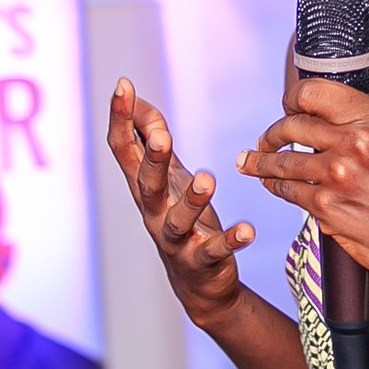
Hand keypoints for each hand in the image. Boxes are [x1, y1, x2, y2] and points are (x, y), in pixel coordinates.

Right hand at [108, 79, 254, 333]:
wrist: (198, 283)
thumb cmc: (180, 219)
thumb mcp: (167, 177)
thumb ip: (150, 140)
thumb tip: (134, 99)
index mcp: (144, 187)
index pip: (124, 149)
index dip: (120, 119)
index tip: (121, 85)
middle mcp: (154, 212)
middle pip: (145, 183)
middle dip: (152, 159)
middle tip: (162, 136)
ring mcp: (176, 239)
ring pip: (178, 220)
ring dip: (192, 200)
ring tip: (208, 180)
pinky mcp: (203, 260)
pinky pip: (215, 250)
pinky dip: (231, 240)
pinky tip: (247, 230)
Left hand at [237, 78, 368, 289]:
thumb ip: (362, 123)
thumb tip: (324, 113)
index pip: (314, 92)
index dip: (292, 99)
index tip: (286, 107)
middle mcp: (356, 142)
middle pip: (292, 124)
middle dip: (272, 134)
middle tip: (264, 141)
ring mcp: (339, 175)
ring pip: (283, 160)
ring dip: (262, 162)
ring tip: (251, 163)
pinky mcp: (327, 206)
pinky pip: (287, 190)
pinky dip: (275, 187)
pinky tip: (270, 185)